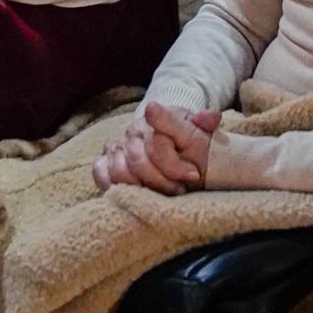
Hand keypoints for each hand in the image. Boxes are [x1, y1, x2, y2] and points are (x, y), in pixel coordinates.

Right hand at [92, 100, 221, 194]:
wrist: (172, 143)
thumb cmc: (188, 140)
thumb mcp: (199, 130)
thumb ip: (206, 122)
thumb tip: (211, 117)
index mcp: (153, 119)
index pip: (158, 145)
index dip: (176, 165)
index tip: (193, 176)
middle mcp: (131, 131)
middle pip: (139, 162)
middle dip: (162, 181)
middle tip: (180, 190)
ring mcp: (116, 146)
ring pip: (119, 172)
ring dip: (142, 189)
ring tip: (162, 195)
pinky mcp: (105, 161)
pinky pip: (100, 173)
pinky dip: (113, 186)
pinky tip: (135, 196)